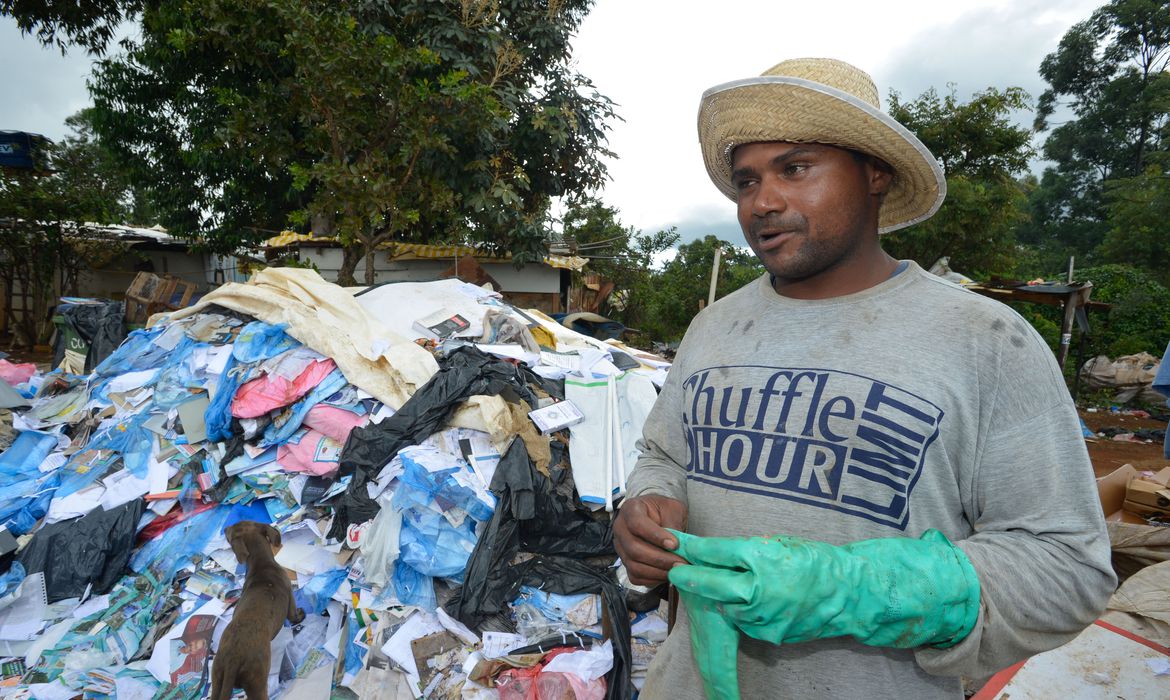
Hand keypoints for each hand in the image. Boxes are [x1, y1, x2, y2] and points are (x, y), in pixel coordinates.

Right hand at [614, 495, 687, 585]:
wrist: (655, 516)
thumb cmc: (662, 510)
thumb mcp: (671, 508)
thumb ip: (673, 523)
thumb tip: (678, 546)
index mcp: (630, 510)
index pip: (637, 524)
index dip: (655, 536)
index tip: (674, 544)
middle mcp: (620, 529)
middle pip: (634, 549)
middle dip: (660, 559)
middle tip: (680, 563)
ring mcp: (621, 548)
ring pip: (634, 566)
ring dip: (658, 571)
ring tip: (677, 570)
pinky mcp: (625, 563)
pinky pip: (636, 577)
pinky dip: (653, 579)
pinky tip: (667, 574)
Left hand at [667, 529, 979, 648]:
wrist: (849, 593)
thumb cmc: (814, 561)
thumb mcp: (778, 545)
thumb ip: (745, 551)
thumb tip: (713, 553)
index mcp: (763, 560)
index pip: (718, 552)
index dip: (695, 547)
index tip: (676, 542)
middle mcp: (760, 589)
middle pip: (713, 584)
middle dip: (691, 577)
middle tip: (676, 570)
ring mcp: (764, 616)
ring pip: (727, 606)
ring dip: (719, 596)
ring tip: (718, 584)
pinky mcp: (770, 633)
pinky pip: (746, 621)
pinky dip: (742, 611)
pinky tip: (749, 602)